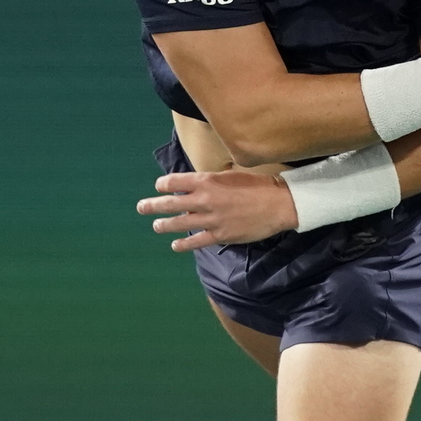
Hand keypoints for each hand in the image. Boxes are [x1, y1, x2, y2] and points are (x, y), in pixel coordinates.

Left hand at [139, 167, 297, 250]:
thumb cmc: (258, 185)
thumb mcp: (231, 175)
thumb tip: (196, 186)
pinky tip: (175, 245)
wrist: (278, 204)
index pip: (175, 182)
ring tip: (156, 226)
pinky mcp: (220, 235)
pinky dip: (183, 244)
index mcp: (207, 181)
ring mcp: (211, 219)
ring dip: (164, 225)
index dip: (163, 184)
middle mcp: (205, 200)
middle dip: (153, 205)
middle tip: (142, 207)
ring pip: (179, 224)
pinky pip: (196, 241)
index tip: (159, 187)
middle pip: (171, 203)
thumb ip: (211, 181)